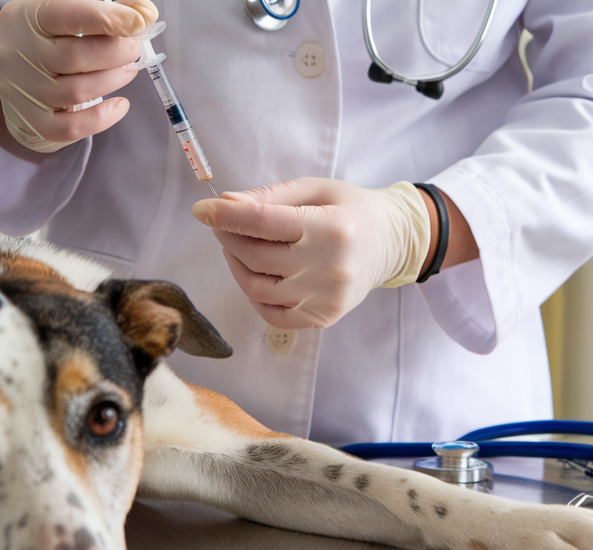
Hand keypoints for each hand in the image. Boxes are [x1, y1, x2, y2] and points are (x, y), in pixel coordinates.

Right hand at [0, 0, 158, 152]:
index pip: (65, 15)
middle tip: (133, 49)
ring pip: (77, 92)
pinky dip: (102, 118)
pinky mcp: (34, 121)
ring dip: (113, 80)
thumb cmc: (51, 38)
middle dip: (116, 52)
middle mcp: (19, 53)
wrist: (18, 74)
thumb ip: (107, 9)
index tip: (137, 22)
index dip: (105, 19)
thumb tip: (145, 14)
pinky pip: (71, 127)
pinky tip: (120, 105)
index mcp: (26, 17)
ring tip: (128, 71)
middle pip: (75, 56)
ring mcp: (24, 90)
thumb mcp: (69, 12)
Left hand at [192, 179, 430, 328]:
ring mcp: (326, 298)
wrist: (390, 243)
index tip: (201, 209)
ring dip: (236, 264)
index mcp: (331, 228)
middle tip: (221, 224)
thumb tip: (225, 204)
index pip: (264, 222)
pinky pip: (270, 312)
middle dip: (228, 236)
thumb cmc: (349, 209)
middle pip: (256, 256)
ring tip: (237, 246)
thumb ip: (269, 197)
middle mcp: (330, 267)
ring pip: (257, 287)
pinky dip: (253, 292)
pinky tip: (256, 271)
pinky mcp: (322, 318)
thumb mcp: (314, 189)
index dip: (226, 216)